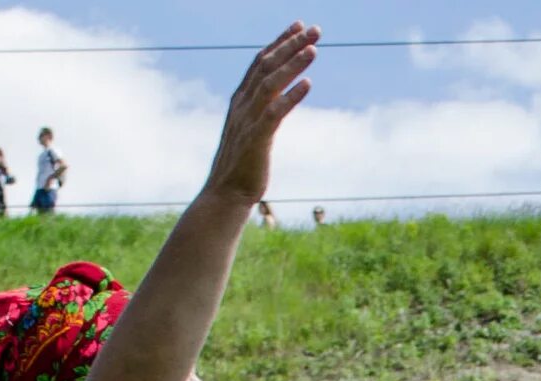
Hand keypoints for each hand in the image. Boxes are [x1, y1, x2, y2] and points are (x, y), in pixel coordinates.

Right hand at [204, 25, 318, 208]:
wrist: (225, 195)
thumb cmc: (242, 166)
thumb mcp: (251, 131)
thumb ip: (261, 111)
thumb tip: (276, 97)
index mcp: (241, 100)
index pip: (260, 62)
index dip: (279, 42)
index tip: (297, 25)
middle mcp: (243, 105)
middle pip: (267, 66)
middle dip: (290, 45)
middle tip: (314, 29)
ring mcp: (248, 120)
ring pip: (270, 84)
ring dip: (293, 64)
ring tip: (314, 49)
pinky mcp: (257, 140)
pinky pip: (275, 113)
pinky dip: (290, 97)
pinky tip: (308, 84)